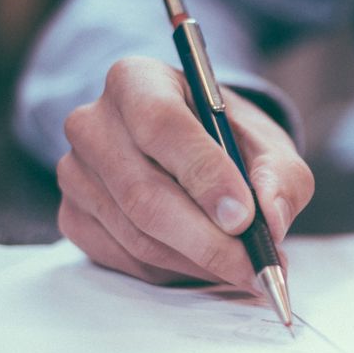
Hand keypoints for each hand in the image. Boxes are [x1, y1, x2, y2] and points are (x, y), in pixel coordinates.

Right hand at [56, 56, 312, 286]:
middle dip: (208, 240)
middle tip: (255, 266)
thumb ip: (280, 176)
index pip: (161, 125)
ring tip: (244, 268)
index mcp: (136, 80)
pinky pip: (126, 259)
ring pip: (138, 235)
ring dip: (198, 262)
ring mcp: (75, 173)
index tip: (244, 217)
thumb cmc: (228, 141)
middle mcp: (93, 123)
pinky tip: (207, 264)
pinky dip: (175, 271)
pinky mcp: (74, 217)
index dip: (204, 175)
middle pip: (144, 193)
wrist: (192, 151)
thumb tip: (271, 220)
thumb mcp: (268, 145)